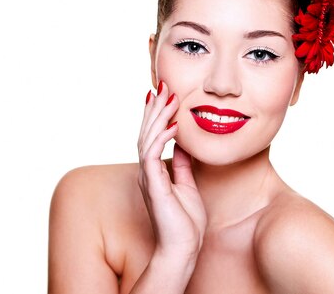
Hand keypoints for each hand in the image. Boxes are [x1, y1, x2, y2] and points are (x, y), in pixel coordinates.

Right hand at [137, 81, 206, 263]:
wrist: (183, 247)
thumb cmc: (185, 221)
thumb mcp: (187, 184)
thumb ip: (182, 164)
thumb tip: (184, 144)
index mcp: (154, 171)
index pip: (152, 136)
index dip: (156, 115)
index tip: (163, 95)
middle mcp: (147, 171)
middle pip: (146, 132)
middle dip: (155, 107)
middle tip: (162, 85)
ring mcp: (148, 177)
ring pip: (148, 138)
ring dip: (158, 116)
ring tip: (168, 96)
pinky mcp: (154, 185)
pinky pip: (153, 154)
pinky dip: (162, 136)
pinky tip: (174, 124)